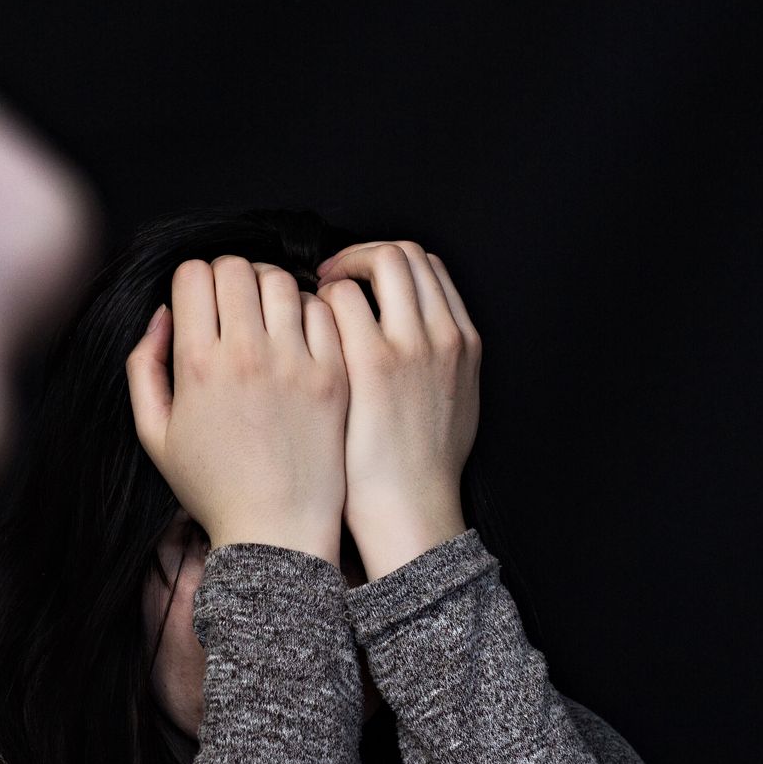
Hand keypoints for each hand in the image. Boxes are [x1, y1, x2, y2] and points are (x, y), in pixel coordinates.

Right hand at [125, 256, 348, 564]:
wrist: (276, 530)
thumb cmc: (213, 486)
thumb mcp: (154, 434)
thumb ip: (144, 366)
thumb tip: (163, 314)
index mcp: (197, 365)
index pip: (194, 274)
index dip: (192, 281)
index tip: (199, 303)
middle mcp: (247, 355)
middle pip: (235, 266)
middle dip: (227, 276)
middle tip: (232, 304)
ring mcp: (296, 362)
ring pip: (281, 279)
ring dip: (268, 287)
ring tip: (267, 314)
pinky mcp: (334, 374)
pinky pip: (323, 310)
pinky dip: (308, 310)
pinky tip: (299, 334)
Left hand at [315, 240, 479, 578]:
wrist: (409, 510)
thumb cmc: (417, 466)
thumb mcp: (451, 401)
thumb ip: (436, 357)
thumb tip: (408, 325)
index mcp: (463, 341)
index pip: (428, 266)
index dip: (388, 261)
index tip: (360, 279)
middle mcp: (442, 334)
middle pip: (404, 254)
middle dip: (361, 254)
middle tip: (329, 276)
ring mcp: (410, 345)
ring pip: (377, 263)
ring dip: (340, 268)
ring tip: (313, 295)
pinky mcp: (371, 362)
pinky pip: (340, 299)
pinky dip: (318, 299)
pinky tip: (299, 324)